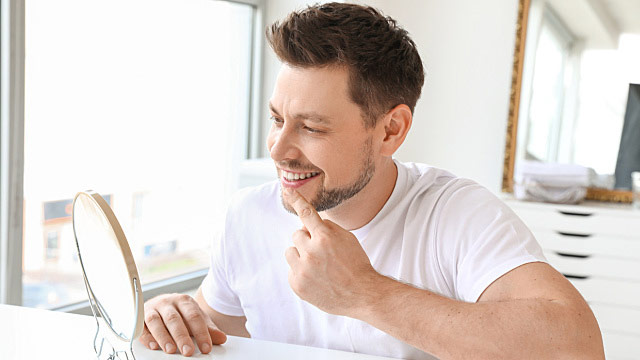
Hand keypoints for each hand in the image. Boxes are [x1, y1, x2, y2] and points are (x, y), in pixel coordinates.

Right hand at [139, 293, 226, 356]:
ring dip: (163, 336)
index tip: (206, 348)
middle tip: (188, 351)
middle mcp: (167, 302)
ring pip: (156, 320)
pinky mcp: (140, 316)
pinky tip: (153, 346)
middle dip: (182, 336)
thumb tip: (222, 338)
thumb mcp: (195, 319)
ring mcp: (152, 308)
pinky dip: (147, 336)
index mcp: (184, 301)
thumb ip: (207, 329)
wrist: (161, 303)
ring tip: (171, 350)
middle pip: (174, 319)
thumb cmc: (180, 313)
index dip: (201, 333)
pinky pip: (141, 325)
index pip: (194, 316)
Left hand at [282, 188, 380, 316]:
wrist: (362, 295)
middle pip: (297, 234)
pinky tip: (316, 278)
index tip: (287, 190)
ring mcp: (302, 270)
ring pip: (290, 251)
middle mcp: (311, 252)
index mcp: (325, 237)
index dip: (296, 199)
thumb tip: (308, 225)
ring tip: (317, 266)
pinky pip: (291, 270)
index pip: (306, 213)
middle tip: (321, 251)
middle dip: (307, 240)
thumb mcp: (348, 239)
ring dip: (301, 255)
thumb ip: (328, 228)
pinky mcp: (297, 284)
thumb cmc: (356, 265)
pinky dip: (300, 272)